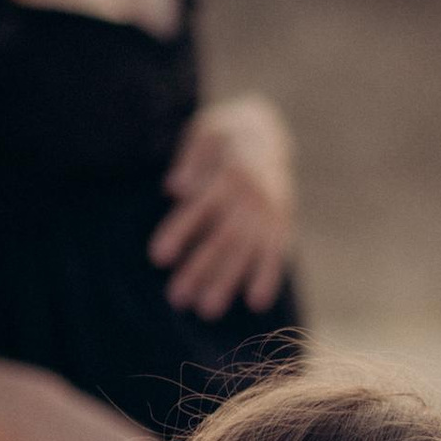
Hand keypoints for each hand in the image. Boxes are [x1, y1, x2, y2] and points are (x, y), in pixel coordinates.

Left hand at [150, 95, 294, 319]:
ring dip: (228, 281)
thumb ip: (191, 159)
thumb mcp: (205, 132)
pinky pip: (277, 251)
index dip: (179, 232)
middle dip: (200, 268)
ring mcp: (270, 210)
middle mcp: (251, 195)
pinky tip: (256, 302)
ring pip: (248, 250)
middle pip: (223, 237)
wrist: (266, 130)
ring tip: (207, 310)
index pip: (200, 208)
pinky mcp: (282, 221)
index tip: (158, 257)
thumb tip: (176, 188)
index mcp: (228, 173)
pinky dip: (269, 275)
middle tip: (176, 298)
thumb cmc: (223, 135)